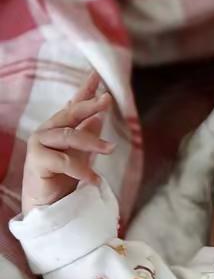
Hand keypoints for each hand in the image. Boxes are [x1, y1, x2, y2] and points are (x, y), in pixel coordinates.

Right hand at [21, 71, 114, 215]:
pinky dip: (83, 170)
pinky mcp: (37, 161)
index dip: (85, 89)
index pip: (74, 105)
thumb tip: (98, 117)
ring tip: (111, 150)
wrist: (48, 204)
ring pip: (69, 136)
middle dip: (89, 105)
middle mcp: (48, 131)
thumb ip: (87, 135)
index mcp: (60, 128)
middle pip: (70, 113)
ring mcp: (39, 144)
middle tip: (107, 100)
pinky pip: (64, 161)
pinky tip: (94, 180)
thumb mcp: (81, 154)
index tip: (97, 74)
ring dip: (92, 143)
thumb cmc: (63, 178)